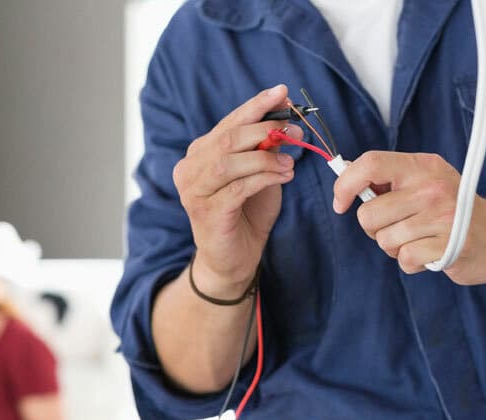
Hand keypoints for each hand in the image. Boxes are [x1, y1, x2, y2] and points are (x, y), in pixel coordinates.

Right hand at [172, 84, 302, 297]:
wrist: (233, 260)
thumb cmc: (245, 215)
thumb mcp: (258, 175)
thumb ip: (264, 151)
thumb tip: (284, 123)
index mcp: (199, 154)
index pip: (228, 123)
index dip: (255, 106)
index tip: (281, 92)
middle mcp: (189, 169)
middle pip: (228, 138)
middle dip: (266, 130)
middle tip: (296, 133)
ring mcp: (194, 191)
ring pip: (230, 161)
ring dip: (266, 158)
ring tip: (291, 163)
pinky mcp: (207, 212)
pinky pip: (238, 187)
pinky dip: (264, 177)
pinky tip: (284, 177)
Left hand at [332, 152, 485, 284]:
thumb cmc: (455, 211)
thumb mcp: (427, 183)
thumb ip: (392, 182)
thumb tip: (347, 182)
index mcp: (423, 166)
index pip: (370, 163)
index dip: (345, 185)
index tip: (340, 204)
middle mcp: (432, 187)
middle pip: (369, 215)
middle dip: (376, 229)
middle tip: (401, 228)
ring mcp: (442, 216)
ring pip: (384, 240)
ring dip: (396, 247)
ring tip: (421, 239)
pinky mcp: (448, 246)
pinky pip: (404, 259)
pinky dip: (412, 263)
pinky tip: (431, 253)